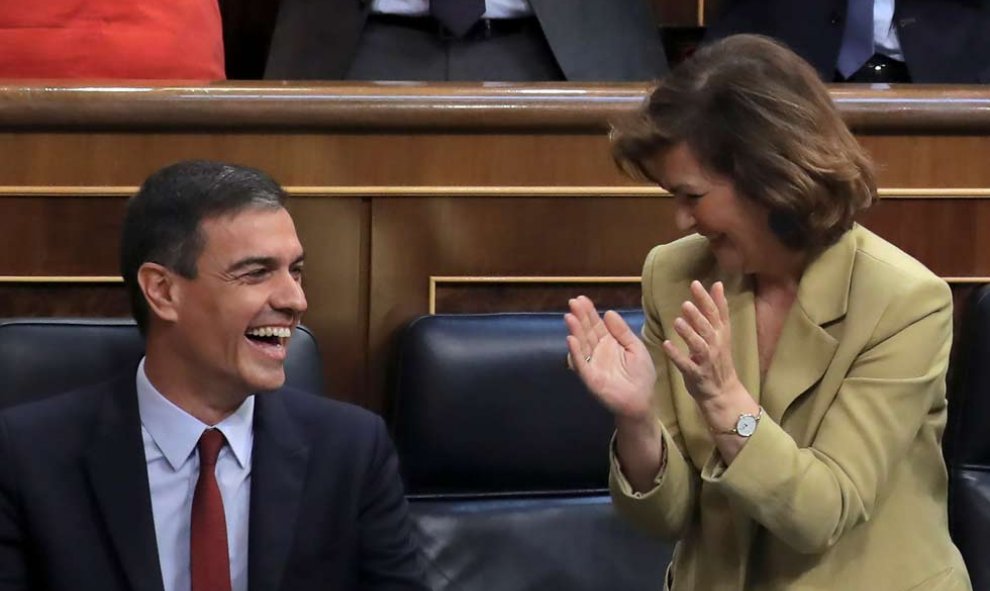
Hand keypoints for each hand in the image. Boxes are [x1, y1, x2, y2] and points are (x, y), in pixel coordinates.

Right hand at [565, 295, 655, 421]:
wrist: (642, 400)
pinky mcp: (591, 378)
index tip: (581, 298)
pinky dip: (575, 352)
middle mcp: (598, 351)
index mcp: (609, 343)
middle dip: (580, 317)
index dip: (589, 312)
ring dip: (575, 331)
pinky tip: (570, 339)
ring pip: (582, 345)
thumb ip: (622, 331)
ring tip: (570, 317)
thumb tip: (608, 312)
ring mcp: (593, 364)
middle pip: (587, 331)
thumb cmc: (641, 375)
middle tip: (573, 302)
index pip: (596, 324)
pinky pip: (581, 364)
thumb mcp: (635, 347)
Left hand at [662, 280, 741, 402]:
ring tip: (677, 322)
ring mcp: (707, 360)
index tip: (695, 284)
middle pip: (708, 328)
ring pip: (699, 345)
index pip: (716, 313)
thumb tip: (717, 284)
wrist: (722, 392)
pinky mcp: (697, 374)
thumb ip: (716, 310)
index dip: (707, 298)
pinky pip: (686, 364)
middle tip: (685, 304)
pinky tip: (666, 344)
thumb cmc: (718, 358)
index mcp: (721, 333)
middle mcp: (716, 345)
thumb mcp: (721, 332)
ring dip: (689, 334)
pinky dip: (676, 355)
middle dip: (698, 316)